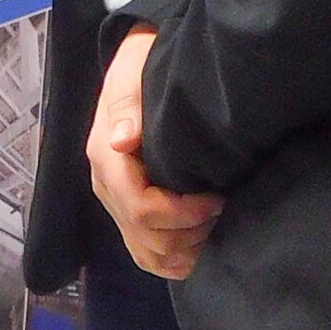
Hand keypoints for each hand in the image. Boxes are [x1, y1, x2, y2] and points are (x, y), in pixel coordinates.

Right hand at [88, 26, 224, 278]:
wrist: (136, 68)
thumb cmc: (141, 68)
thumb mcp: (132, 74)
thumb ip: (128, 105)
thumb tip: (123, 140)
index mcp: (106, 156)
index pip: (139, 207)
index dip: (182, 213)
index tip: (217, 198)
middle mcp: (107, 185)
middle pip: (146, 235)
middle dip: (190, 233)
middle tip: (224, 210)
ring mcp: (116, 202)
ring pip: (147, 253)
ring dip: (185, 250)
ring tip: (215, 226)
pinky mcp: (128, 213)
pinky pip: (146, 255)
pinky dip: (175, 261)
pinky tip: (200, 247)